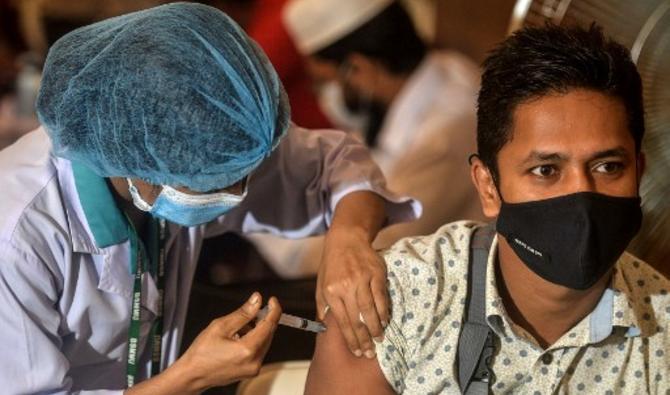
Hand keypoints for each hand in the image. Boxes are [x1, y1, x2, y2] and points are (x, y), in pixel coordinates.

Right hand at [176, 293, 281, 390]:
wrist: (192, 375)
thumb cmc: (202, 353)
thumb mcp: (221, 326)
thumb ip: (243, 313)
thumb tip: (257, 301)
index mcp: (248, 349)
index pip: (269, 325)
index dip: (273, 310)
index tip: (272, 300)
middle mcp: (254, 361)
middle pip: (269, 334)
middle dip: (264, 319)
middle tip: (254, 309)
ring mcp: (253, 368)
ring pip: (265, 342)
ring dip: (258, 330)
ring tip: (239, 326)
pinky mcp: (250, 371)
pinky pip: (259, 351)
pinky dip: (253, 340)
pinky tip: (240, 337)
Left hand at [317, 227, 388, 358]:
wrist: (346, 240)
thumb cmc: (332, 265)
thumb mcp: (321, 285)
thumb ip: (323, 307)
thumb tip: (324, 329)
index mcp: (332, 292)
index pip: (343, 322)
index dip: (351, 339)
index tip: (358, 351)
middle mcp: (346, 286)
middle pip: (358, 319)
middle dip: (365, 339)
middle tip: (371, 352)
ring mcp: (362, 279)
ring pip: (371, 310)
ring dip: (376, 328)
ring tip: (380, 340)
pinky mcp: (376, 273)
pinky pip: (381, 297)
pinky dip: (384, 311)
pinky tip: (384, 321)